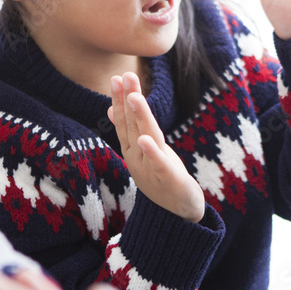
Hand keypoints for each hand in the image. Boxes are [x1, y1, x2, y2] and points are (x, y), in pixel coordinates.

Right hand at [108, 73, 204, 222]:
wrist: (178, 212)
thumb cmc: (160, 176)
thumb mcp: (143, 151)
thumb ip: (129, 130)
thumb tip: (112, 107)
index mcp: (133, 149)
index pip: (124, 121)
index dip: (121, 99)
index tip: (117, 77)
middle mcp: (138, 157)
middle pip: (133, 125)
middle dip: (129, 100)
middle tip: (124, 77)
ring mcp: (151, 169)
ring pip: (145, 139)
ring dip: (139, 118)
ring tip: (135, 98)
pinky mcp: (169, 180)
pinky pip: (160, 165)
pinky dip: (153, 153)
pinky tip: (146, 140)